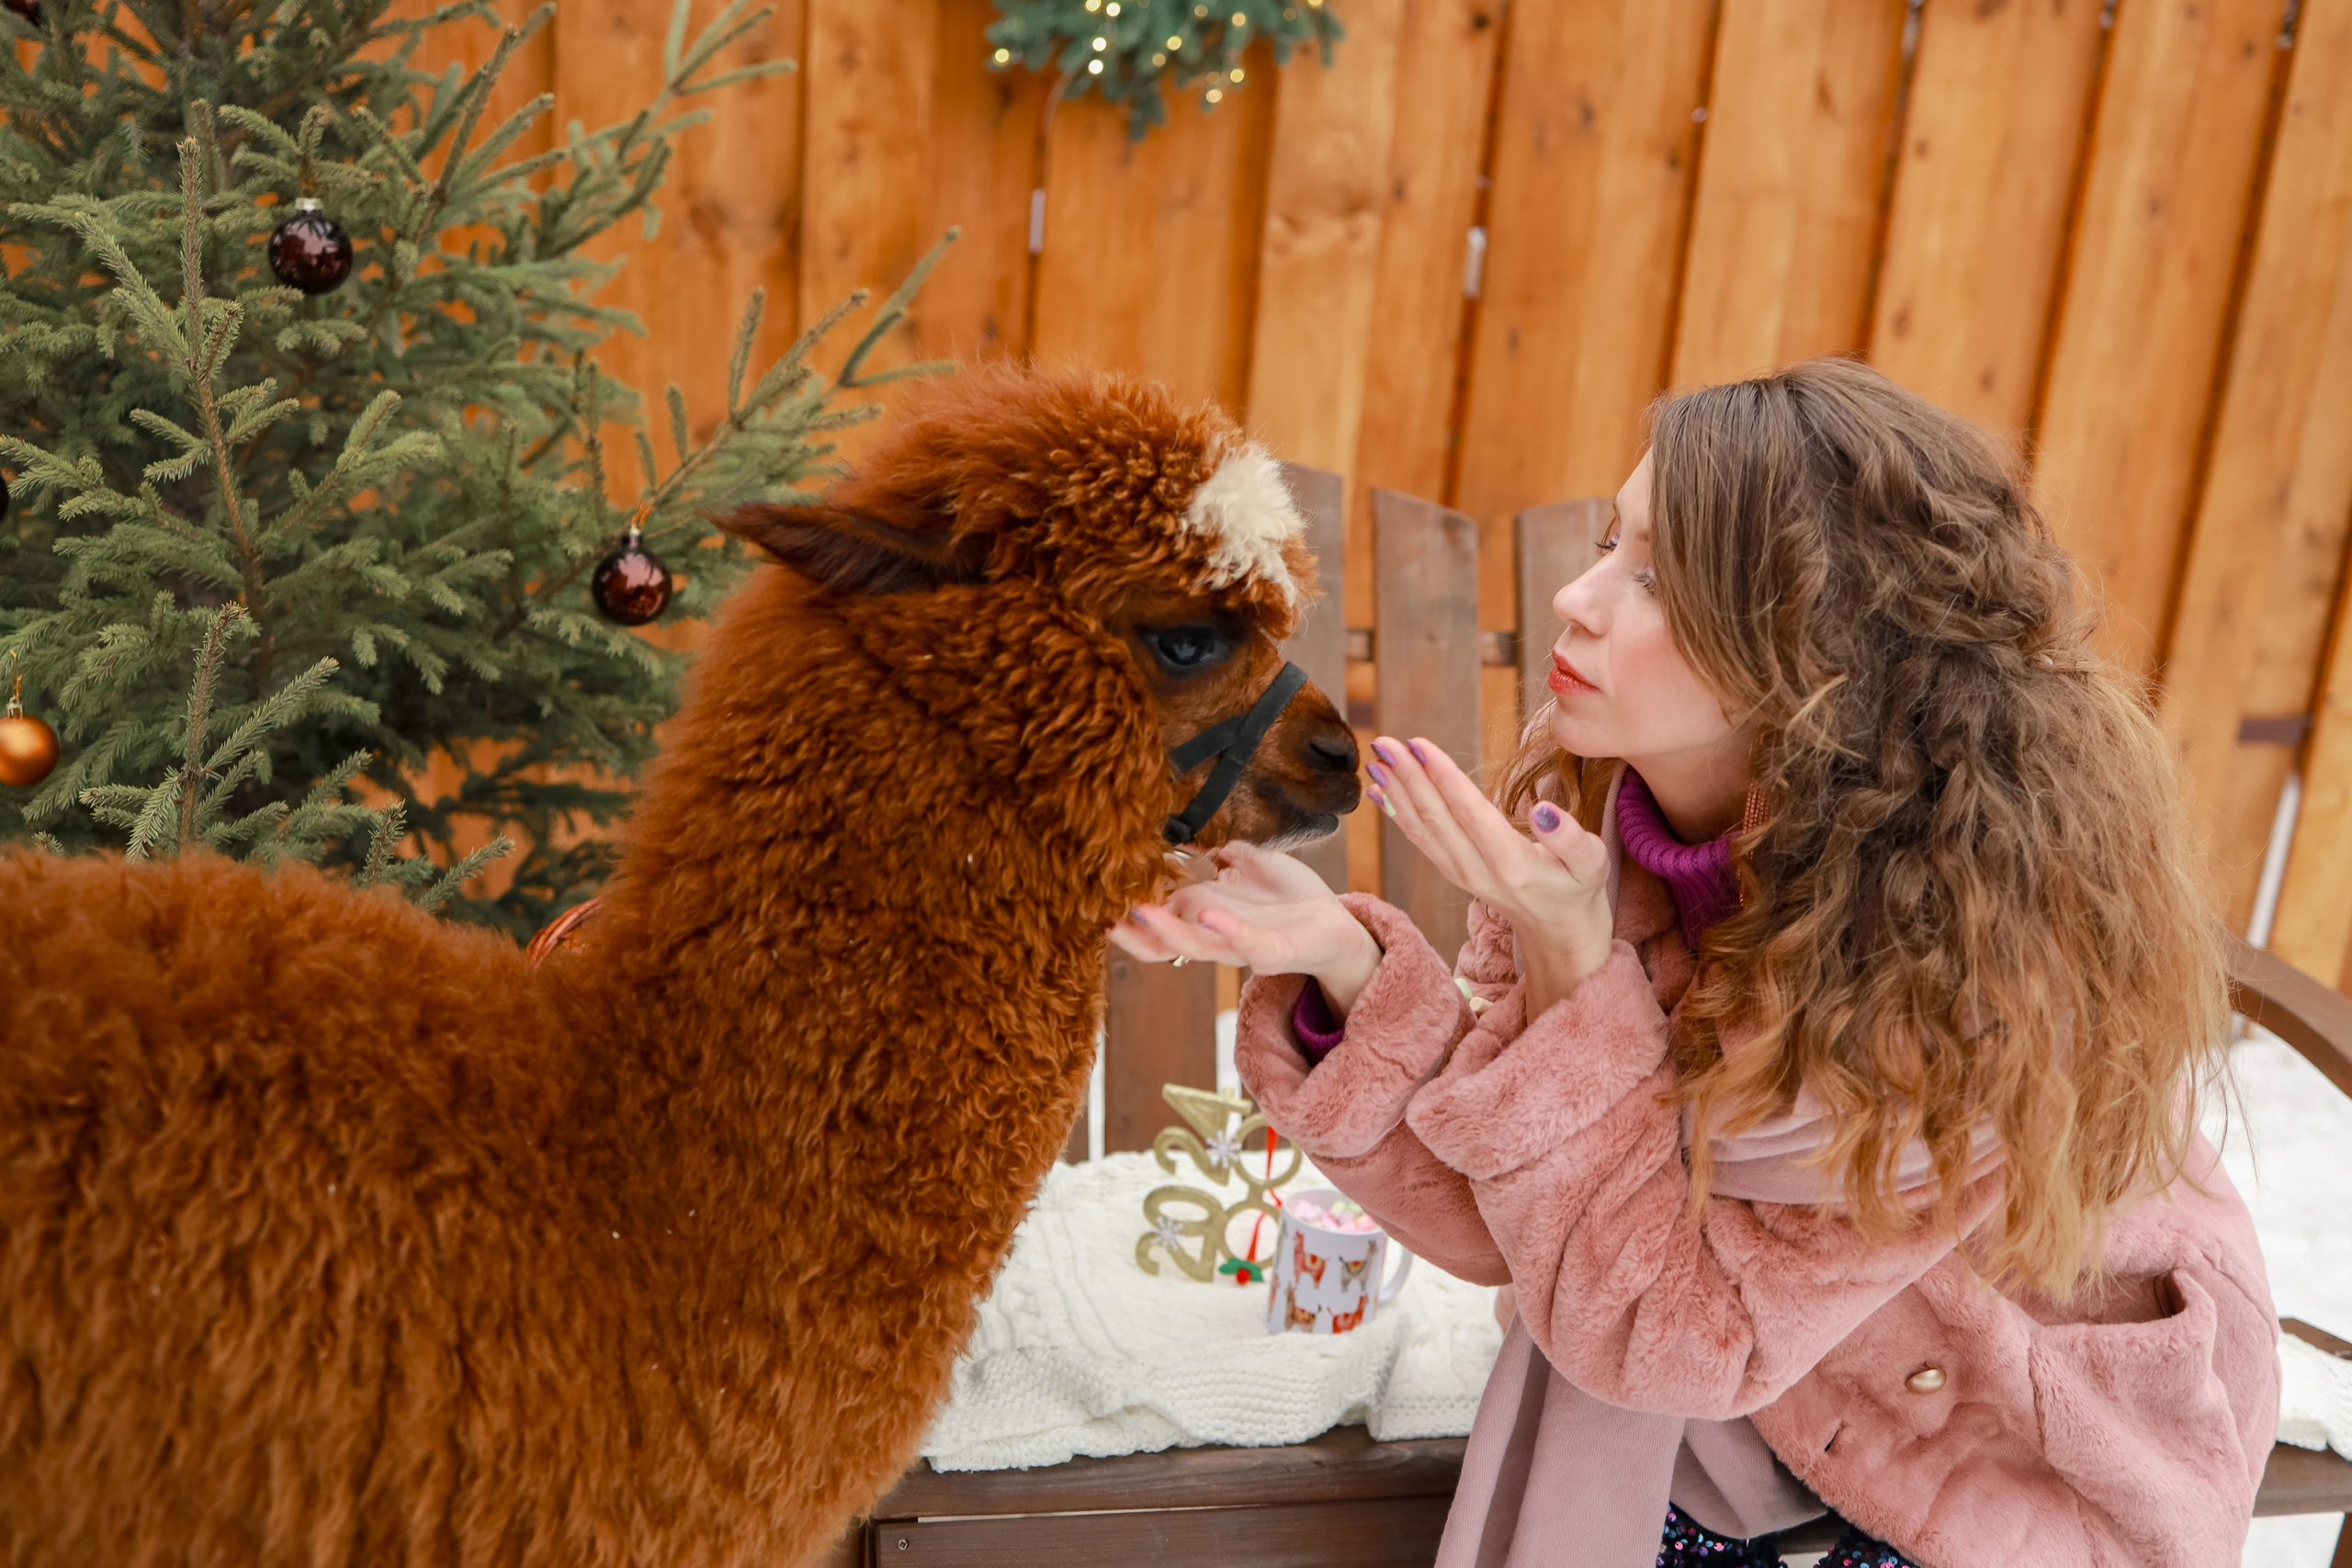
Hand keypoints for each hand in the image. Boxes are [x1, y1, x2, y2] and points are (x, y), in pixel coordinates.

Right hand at [1111, 842, 1384, 1014]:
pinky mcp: (1272, 951)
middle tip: (1101, 915)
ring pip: (1195, 947)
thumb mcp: (1248, 863)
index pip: (1156, 917)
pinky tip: (1206, 912)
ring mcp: (1240, 945)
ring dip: (1166, 931)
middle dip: (1132, 933)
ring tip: (1140, 910)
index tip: (1095, 895)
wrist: (1335, 923)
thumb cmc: (1289, 896)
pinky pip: (1244, 943)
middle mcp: (1214, 935)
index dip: (1126, 911)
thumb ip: (1217, 853)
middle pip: (1163, 943)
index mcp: (1203, 914)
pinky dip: (1224, 929)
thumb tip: (1184, 838)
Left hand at [1366, 736, 1614, 1008]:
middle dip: (1408, 777)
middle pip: (1437, 818)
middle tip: (1385, 742)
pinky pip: (1419, 840)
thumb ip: (1569, 838)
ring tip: (1376, 758)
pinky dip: (1397, 813)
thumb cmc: (1578, 888)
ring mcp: (1460, 874)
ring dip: (1397, 791)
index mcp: (1512, 863)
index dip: (1442, 777)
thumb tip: (1547, 811)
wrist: (1559, 931)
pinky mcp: (1452, 872)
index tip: (1418, 745)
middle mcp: (1478, 870)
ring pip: (1422, 829)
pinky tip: (1379, 790)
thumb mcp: (1591, 863)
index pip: (1470, 812)